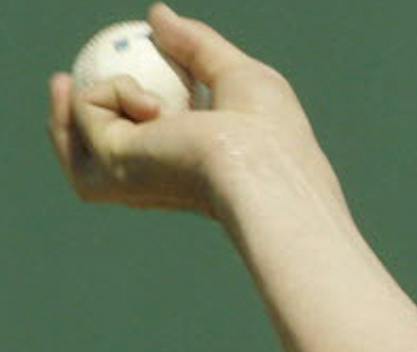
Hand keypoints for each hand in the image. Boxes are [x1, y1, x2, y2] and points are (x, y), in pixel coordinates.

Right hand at [48, 4, 344, 220]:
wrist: (262, 162)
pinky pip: (87, 111)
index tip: (105, 76)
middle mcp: (152, 182)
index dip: (116, 116)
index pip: (138, 148)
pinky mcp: (112, 169)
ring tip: (71, 79)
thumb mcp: (236, 74)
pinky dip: (110, 90)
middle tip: (61, 79)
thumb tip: (158, 15)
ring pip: (76, 146)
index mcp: (182, 167)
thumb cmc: (267, 130)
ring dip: (73, 105)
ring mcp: (129, 180)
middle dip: (68, 122)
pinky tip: (152, 105)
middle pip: (92, 161)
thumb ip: (196, 46)